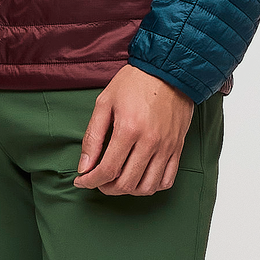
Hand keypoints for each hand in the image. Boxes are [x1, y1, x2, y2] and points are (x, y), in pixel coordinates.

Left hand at [73, 64, 194, 195]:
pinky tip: (140, 177)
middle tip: (98, 180)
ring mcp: (166, 147)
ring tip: (117, 180)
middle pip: (126, 183)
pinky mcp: (177, 148)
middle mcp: (149, 142)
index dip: (91, 180)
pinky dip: (152, 186)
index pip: (108, 170)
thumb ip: (93, 135)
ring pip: (147, 187)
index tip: (81, 180)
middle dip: (106, 187)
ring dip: (128, 190)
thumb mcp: (105, 102)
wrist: (167, 69)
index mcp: (128, 129)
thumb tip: (84, 165)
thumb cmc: (133, 82)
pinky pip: (167, 180)